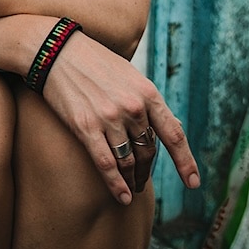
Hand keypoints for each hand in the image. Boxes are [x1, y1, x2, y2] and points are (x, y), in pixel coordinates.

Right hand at [40, 32, 200, 204]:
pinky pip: (106, 164)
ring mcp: (109, 118)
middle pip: (148, 151)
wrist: (55, 51)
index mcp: (147, 93)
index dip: (185, 162)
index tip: (193, 182)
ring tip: (133, 188)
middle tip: (144, 181)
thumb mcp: (129, 75)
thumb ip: (146, 101)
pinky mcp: (85, 127)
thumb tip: (165, 125)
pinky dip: (116, 184)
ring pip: (129, 161)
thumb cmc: (93, 62)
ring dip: (134, 179)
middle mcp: (132, 108)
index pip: (173, 134)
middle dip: (148, 170)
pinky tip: (122, 197)